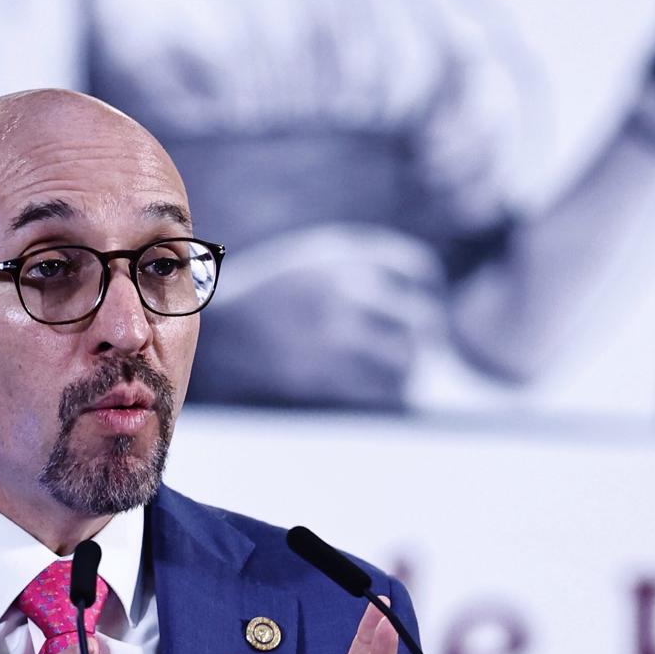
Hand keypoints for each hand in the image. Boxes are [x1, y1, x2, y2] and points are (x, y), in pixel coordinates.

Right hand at [188, 226, 441, 409]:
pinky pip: (384, 395)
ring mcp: (335, 339)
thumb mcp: (320, 259)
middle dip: (423, 334)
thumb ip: (372, 264)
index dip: (428, 291)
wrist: (223, 338)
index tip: (421, 304)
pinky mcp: (326, 380)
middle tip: (416, 342)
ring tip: (391, 367)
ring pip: (405, 362)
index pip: (420, 272)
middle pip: (422, 320)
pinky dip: (388, 394)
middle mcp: (343, 293)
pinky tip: (374, 388)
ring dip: (405, 367)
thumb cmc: (277, 298)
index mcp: (344, 259)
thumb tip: (431, 290)